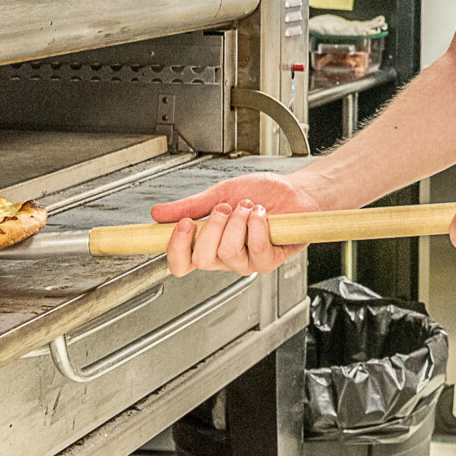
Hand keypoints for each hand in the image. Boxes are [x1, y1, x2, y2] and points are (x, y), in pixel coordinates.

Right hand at [150, 173, 322, 276]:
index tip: (183, 224)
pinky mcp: (268, 261)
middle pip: (201, 259)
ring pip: (227, 252)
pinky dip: (258, 223)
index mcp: (209, 244)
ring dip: (239, 220)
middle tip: (227, 208)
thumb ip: (190, 206)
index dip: (176, 248)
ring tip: (250, 208)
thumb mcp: (220, 194)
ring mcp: (247, 262)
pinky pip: (255, 248)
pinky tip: (263, 214)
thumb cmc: (263, 193)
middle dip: (213, 225)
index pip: (180, 263)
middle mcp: (225, 258)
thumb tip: (159, 214)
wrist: (296, 191)